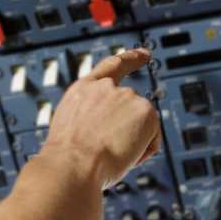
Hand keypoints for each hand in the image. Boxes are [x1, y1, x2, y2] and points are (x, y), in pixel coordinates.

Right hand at [38, 47, 161, 187]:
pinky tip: (124, 156)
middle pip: (131, 109)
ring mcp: (127, 96)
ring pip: (141, 128)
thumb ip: (94, 119)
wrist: (72, 165)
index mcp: (83, 90)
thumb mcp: (73, 129)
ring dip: (131, 145)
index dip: (130, 58)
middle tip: (107, 153)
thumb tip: (114, 132)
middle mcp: (106, 87)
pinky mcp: (146, 110)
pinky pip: (152, 140)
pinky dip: (143, 152)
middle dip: (127, 132)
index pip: (112, 66)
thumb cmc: (68, 159)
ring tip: (108, 156)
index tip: (144, 54)